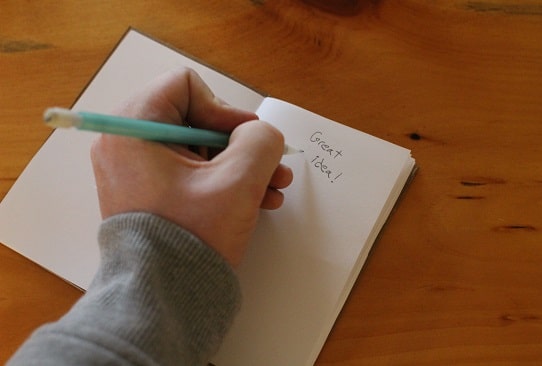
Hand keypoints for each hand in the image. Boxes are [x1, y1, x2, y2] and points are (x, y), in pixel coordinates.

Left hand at [90, 67, 292, 266]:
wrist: (163, 300)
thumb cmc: (191, 238)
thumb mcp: (238, 182)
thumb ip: (261, 141)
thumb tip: (262, 134)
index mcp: (132, 130)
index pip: (185, 86)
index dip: (224, 108)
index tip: (245, 140)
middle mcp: (127, 145)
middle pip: (196, 119)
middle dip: (241, 145)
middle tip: (273, 166)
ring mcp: (137, 171)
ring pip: (199, 149)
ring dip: (240, 166)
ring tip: (272, 188)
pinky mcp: (149, 193)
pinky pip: (191, 173)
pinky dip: (223, 182)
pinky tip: (256, 200)